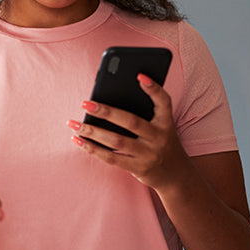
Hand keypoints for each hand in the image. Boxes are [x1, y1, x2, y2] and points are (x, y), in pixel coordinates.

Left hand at [66, 73, 191, 191]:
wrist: (175, 174)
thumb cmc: (160, 141)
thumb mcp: (160, 126)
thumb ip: (143, 112)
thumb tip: (106, 101)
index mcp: (166, 121)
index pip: (164, 101)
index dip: (153, 88)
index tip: (138, 75)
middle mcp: (159, 137)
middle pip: (131, 122)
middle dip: (106, 112)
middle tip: (85, 103)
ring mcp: (149, 154)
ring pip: (117, 142)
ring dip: (92, 132)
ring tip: (73, 124)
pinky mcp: (138, 168)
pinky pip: (112, 158)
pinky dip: (93, 149)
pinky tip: (79, 140)